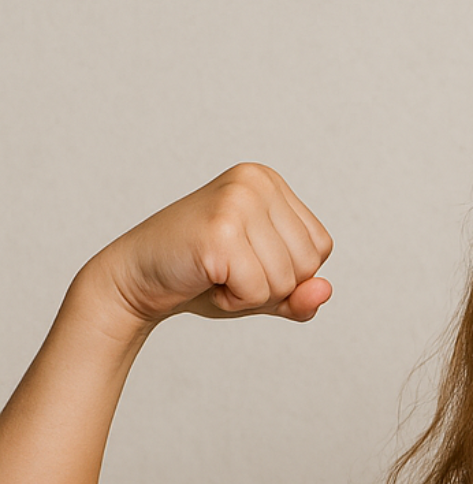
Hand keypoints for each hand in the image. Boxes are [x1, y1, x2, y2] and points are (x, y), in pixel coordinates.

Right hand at [88, 163, 333, 328]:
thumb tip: (325, 290)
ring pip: (287, 281)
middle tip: (226, 269)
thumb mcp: (264, 288)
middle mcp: (256, 181)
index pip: (321, 248)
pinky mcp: (220, 230)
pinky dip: (234, 302)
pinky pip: (259, 291)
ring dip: (251, 295)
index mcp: (270, 182)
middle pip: (308, 264)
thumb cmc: (202, 278)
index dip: (289, 272)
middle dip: (272, 286)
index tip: (245, 260)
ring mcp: (237, 201)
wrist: (136, 279)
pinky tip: (206, 279)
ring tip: (215, 273)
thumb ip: (301, 295)